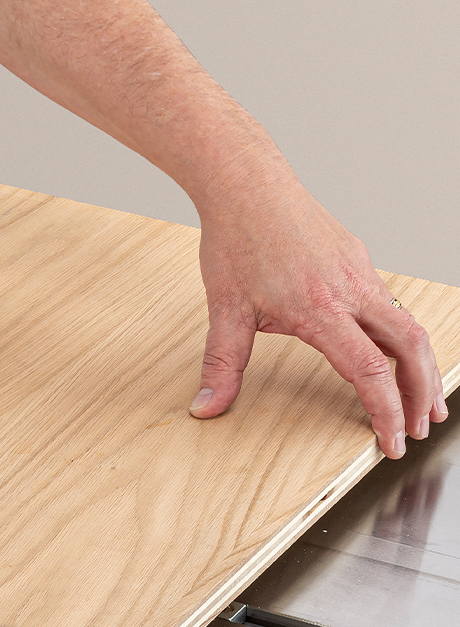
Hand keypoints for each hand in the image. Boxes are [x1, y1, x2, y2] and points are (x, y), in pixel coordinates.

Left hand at [191, 168, 444, 458]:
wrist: (248, 185)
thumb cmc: (236, 242)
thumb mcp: (224, 310)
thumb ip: (221, 365)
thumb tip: (206, 407)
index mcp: (320, 309)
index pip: (369, 371)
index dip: (385, 411)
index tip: (390, 442)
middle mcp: (351, 290)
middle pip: (409, 348)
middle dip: (420, 394)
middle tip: (419, 428)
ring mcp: (360, 272)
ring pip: (407, 324)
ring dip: (419, 366)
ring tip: (420, 400)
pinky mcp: (358, 260)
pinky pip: (390, 304)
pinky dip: (401, 337)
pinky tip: (393, 354)